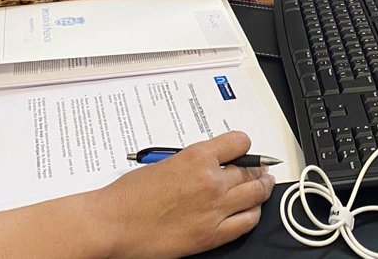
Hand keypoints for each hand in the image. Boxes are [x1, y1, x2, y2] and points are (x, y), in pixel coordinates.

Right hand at [96, 131, 275, 258]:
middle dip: (258, 170)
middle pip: (251, 171)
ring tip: (262, 188)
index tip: (246, 150)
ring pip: (255, 196)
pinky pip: (246, 223)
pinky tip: (250, 212)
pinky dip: (252, 215)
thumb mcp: (164, 163)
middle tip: (261, 170)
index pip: (239, 142)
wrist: (114, 223)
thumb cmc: (129, 195)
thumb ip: (192, 163)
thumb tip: (209, 165)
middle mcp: (211, 181)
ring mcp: (214, 210)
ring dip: (261, 190)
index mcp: (197, 157)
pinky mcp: (211, 235)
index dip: (245, 146)